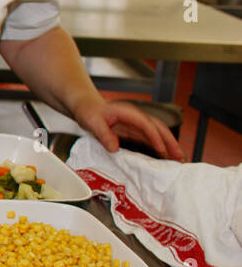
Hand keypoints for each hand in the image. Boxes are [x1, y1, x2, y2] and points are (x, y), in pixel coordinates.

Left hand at [71, 96, 185, 160]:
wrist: (86, 106)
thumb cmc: (89, 111)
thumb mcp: (92, 122)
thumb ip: (103, 134)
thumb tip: (114, 148)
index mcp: (128, 112)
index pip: (146, 124)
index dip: (155, 137)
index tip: (162, 149)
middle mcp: (136, 117)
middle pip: (158, 128)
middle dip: (170, 142)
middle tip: (179, 156)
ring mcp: (136, 124)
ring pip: (157, 134)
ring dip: (168, 146)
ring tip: (178, 159)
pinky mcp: (134, 131)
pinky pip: (150, 139)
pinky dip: (159, 147)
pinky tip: (165, 157)